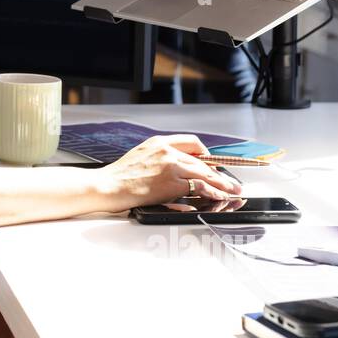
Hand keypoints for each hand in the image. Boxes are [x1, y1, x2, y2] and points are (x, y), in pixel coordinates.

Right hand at [96, 134, 242, 213]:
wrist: (107, 186)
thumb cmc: (119, 176)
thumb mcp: (140, 156)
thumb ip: (159, 157)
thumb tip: (177, 168)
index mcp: (159, 142)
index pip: (191, 142)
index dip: (205, 153)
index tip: (211, 162)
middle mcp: (167, 151)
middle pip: (201, 160)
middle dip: (218, 172)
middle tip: (228, 180)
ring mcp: (170, 166)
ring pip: (205, 173)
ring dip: (221, 183)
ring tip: (230, 190)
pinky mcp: (172, 183)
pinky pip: (200, 187)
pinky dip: (213, 192)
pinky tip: (219, 196)